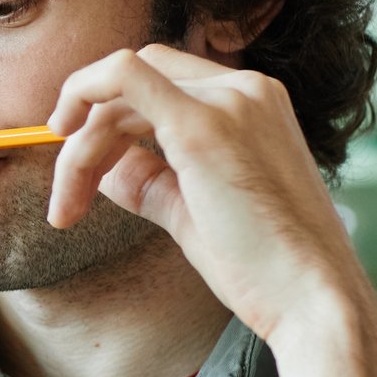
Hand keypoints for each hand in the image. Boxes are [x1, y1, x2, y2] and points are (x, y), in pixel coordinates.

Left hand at [45, 44, 376, 349]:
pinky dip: (82, 91)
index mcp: (252, 104)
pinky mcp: (203, 126)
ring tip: (67, 209)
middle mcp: (245, 90)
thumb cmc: (263, 268)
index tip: (85, 172)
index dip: (111, 122)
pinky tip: (64, 137)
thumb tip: (102, 168)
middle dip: (87, 136)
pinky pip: (123, 76)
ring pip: (119, 90)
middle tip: (67, 202)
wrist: (313, 300)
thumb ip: (151, 181)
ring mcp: (228, 101)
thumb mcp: (194, 212)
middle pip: (133, 86)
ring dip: (80, 148)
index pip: (161, 86)